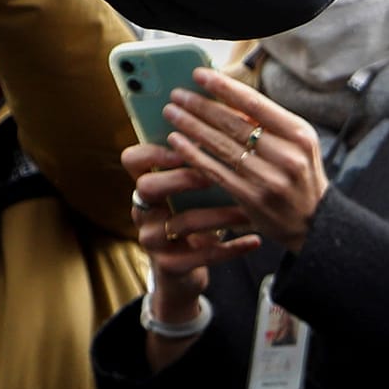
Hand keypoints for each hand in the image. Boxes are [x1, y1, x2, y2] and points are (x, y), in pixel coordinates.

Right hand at [125, 139, 258, 365]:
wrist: (186, 270)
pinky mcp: (171, 266)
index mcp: (148, 184)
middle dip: (182, 178)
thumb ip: (207, 161)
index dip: (153, 150)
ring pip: (181, 223)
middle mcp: (143, 210)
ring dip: (218, 216)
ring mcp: (153, 240)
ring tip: (248, 212)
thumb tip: (242, 119)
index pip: (133, 159)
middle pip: (147, 187)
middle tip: (214, 176)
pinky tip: (255, 240)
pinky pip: (202, 256)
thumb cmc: (197, 216)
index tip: (181, 140)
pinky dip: (231, 248)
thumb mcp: (195, 191)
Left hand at [162, 70, 328, 253]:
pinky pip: (216, 170)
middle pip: (234, 123)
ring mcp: (269, 178)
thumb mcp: (297, 143)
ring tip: (172, 112)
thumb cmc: (301, 175)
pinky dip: (193, 154)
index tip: (199, 75)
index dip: (223, 87)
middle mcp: (287, 154)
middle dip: (201, 105)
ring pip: (222, 145)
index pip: (255, 103)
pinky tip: (177, 141)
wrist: (315, 220)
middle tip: (177, 94)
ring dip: (192, 126)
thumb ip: (268, 122)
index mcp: (299, 133)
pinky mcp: (252, 198)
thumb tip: (227, 98)